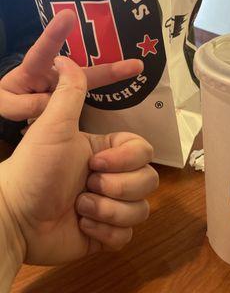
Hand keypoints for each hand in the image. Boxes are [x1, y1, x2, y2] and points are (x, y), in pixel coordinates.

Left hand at [0, 10, 141, 120]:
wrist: (14, 112)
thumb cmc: (8, 99)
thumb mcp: (7, 102)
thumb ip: (24, 104)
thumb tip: (53, 104)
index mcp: (33, 70)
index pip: (43, 51)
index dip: (55, 35)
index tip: (68, 15)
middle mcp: (54, 75)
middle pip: (81, 71)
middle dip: (107, 67)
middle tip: (136, 64)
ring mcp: (66, 88)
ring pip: (88, 83)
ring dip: (111, 76)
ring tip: (137, 68)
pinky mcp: (72, 101)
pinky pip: (86, 99)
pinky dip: (102, 95)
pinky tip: (124, 88)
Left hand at [0, 56, 158, 269]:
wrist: (15, 217)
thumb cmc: (34, 167)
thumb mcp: (53, 125)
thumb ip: (68, 91)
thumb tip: (64, 59)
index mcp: (106, 151)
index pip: (144, 150)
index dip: (127, 158)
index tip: (96, 163)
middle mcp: (113, 176)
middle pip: (148, 180)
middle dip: (117, 188)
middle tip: (86, 188)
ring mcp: (111, 206)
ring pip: (141, 210)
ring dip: (108, 211)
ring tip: (79, 209)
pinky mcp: (107, 234)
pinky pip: (127, 236)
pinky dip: (105, 233)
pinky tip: (82, 226)